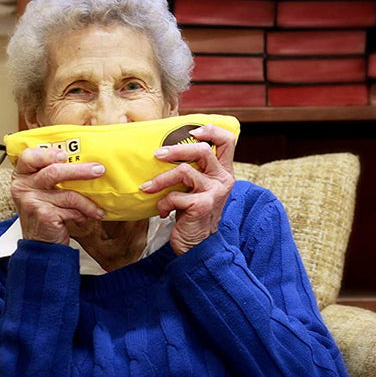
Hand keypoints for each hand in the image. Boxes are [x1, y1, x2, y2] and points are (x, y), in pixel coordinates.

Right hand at [10, 147, 106, 244]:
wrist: (40, 244)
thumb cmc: (46, 213)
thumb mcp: (44, 191)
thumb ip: (54, 175)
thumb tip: (86, 161)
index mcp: (22, 176)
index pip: (29, 156)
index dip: (47, 153)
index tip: (65, 154)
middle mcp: (22, 187)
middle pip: (54, 172)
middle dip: (81, 170)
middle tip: (99, 170)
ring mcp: (32, 201)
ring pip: (68, 194)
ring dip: (88, 201)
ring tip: (98, 207)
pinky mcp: (44, 215)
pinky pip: (72, 209)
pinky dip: (83, 213)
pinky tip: (87, 217)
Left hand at [141, 124, 235, 254]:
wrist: (198, 246)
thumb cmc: (193, 213)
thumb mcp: (198, 188)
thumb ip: (194, 170)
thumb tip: (166, 149)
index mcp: (224, 172)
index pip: (227, 141)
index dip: (211, 131)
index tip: (193, 132)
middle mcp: (224, 179)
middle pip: (202, 151)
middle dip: (176, 149)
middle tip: (157, 154)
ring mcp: (214, 192)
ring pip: (184, 171)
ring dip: (161, 179)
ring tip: (148, 187)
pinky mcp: (202, 205)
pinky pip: (175, 195)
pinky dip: (162, 203)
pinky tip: (161, 211)